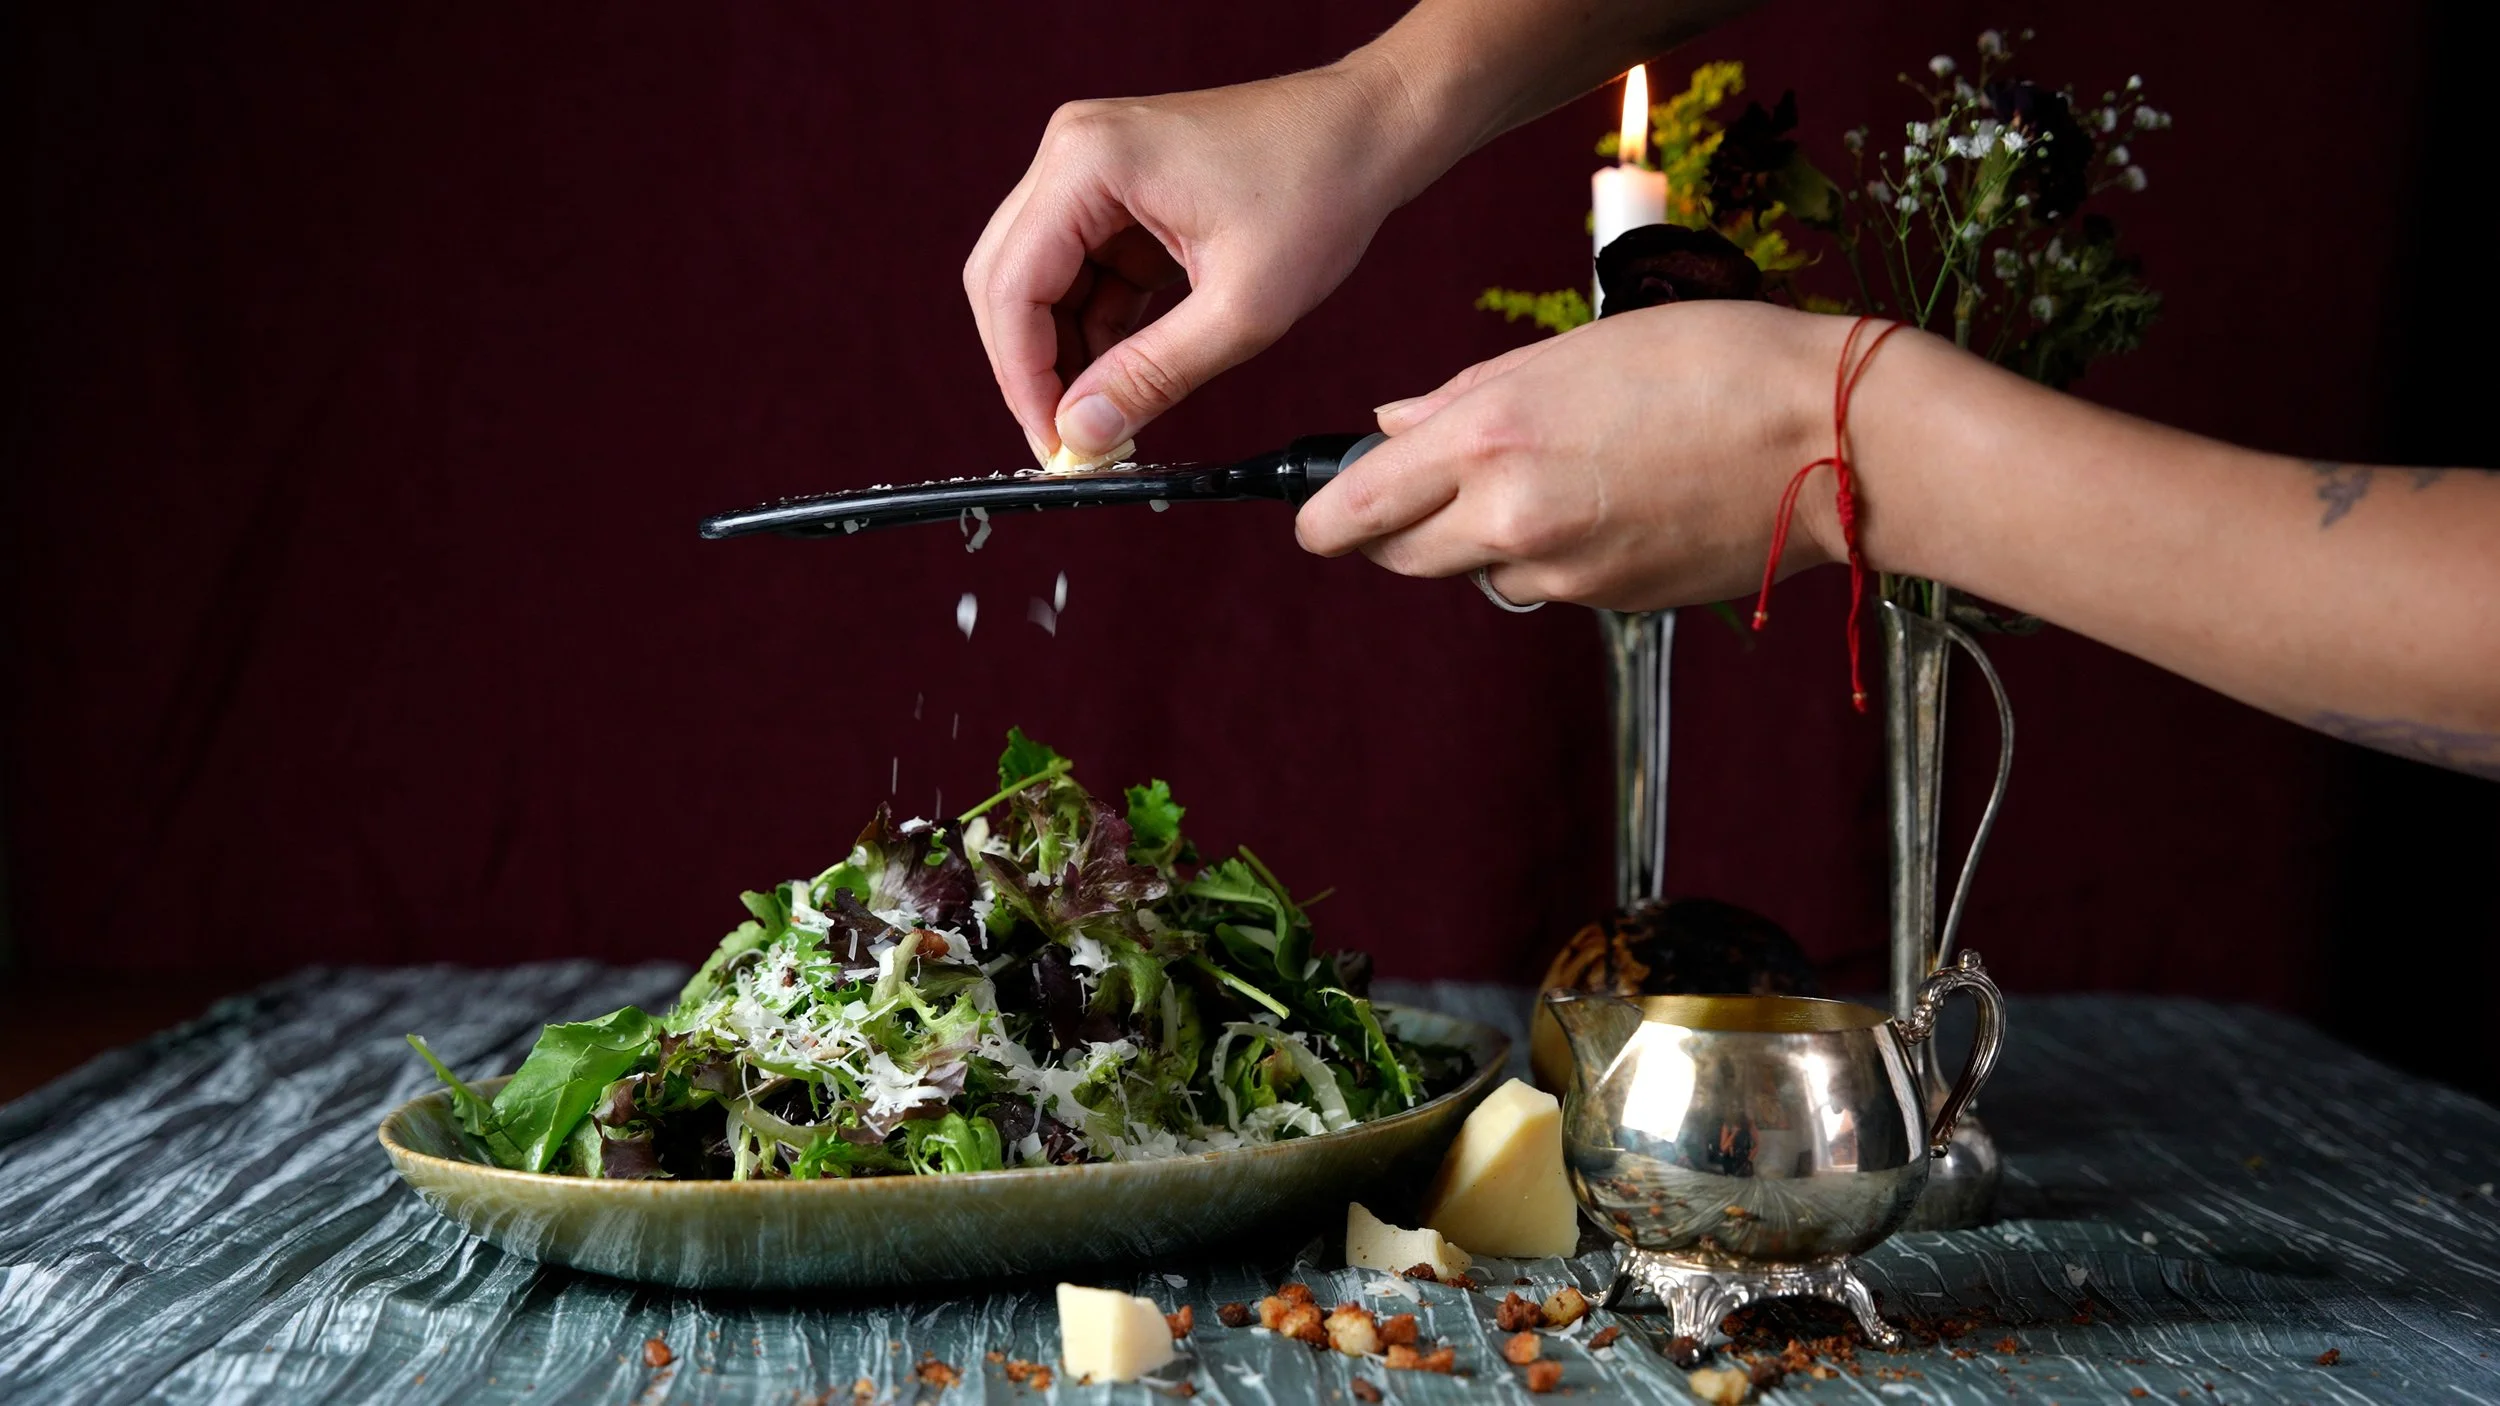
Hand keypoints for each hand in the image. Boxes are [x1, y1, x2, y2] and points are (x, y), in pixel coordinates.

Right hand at [963, 59, 1424, 462]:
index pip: (1012, 285)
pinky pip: (1083, 275)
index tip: (1054, 445)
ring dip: (1065, 356)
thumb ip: (1152, 375)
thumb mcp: (1242, 308)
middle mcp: (1074, 154)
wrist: (1372, 131)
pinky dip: (1097, 332)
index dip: (1022, 378)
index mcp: (1089, 163)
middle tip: (1069, 443)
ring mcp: (1094, 172)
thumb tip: (1082, 434)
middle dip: (1033, 370)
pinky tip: (1123, 380)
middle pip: (1008, 281)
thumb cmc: (1320, 191)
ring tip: (1104, 422)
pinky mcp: (1120, 195)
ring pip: (1041, 284)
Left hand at [1296, 302, 1892, 611]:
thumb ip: (1462, 397)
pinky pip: (1549, 583)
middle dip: (1392, 531)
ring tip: (1566, 472)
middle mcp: (1510, 517)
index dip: (1320, 517)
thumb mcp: (1571, 352)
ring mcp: (1561, 573)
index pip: (1352, 508)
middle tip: (1421, 488)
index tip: (1313, 516)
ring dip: (1486, 537)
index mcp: (1488, 439)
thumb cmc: (1710, 362)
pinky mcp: (1609, 604)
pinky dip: (1557, 551)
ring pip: (1479, 570)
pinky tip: (1617, 499)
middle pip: (1397, 556)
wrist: (1830, 437)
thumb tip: (1391, 426)